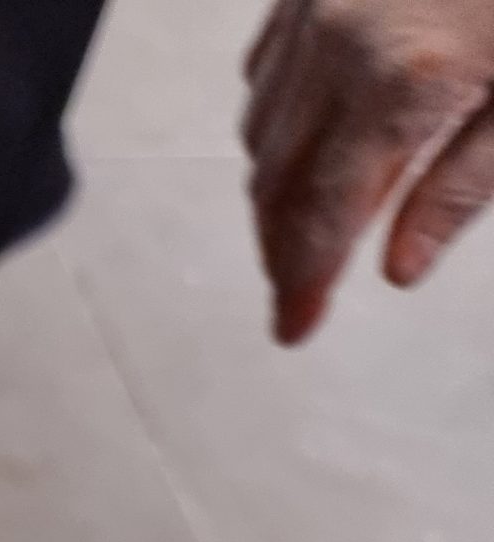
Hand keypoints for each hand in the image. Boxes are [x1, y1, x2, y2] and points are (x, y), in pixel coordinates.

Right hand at [243, 0, 493, 341]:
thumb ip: (463, 186)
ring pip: (261, 132)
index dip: (301, 283)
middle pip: (275, 182)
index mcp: (401, 83)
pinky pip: (268, 72)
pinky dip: (277, 122)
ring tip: (304, 231)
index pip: (321, 217)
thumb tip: (399, 266)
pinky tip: (309, 144)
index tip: (295, 327)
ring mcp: (315, 9)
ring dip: (276, 192)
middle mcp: (339, 46)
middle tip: (298, 295)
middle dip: (281, 249)